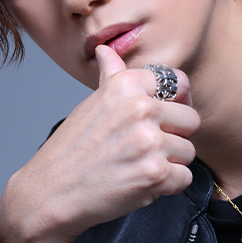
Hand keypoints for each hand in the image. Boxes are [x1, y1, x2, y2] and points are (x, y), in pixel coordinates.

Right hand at [0, 45, 198, 242]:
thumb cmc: (69, 150)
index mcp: (126, 85)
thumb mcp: (90, 104)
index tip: (161, 116)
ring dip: (170, 163)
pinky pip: (184, 177)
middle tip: (145, 148)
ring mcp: (150, 142)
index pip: (178, 83)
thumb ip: (110, 76)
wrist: (51, 192)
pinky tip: (141, 182)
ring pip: (188, 151)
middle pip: (190, 119)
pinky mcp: (156, 174)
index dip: (173, 102)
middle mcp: (141, 108)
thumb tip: (106, 50)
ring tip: (138, 166)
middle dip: (174, 136)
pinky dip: (167, 185)